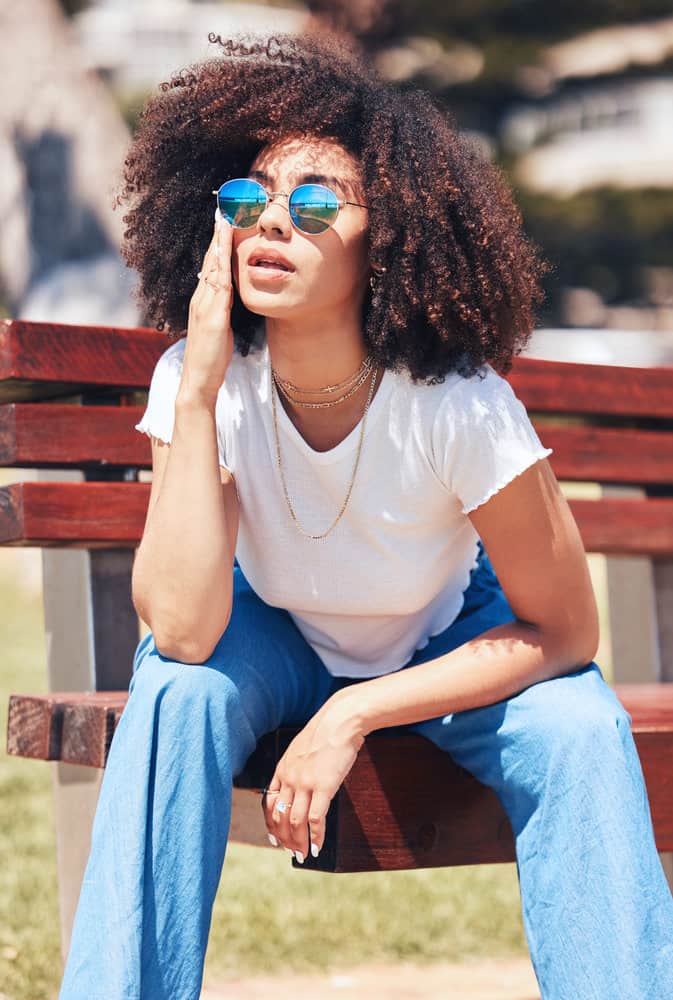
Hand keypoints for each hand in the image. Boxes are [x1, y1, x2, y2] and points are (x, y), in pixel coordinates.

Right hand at [179, 208, 235, 406]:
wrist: (199, 380)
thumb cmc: (211, 358)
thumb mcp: (219, 329)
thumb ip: (222, 311)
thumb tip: (229, 298)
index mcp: (203, 300)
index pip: (211, 265)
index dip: (218, 243)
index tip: (225, 222)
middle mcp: (201, 298)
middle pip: (210, 259)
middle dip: (217, 234)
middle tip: (224, 208)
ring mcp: (204, 306)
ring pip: (212, 267)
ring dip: (219, 243)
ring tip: (225, 219)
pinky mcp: (212, 316)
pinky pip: (218, 285)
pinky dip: (221, 265)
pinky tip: (226, 251)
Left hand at [262, 695, 365, 861]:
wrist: (340, 720)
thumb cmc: (326, 732)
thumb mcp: (302, 748)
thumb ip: (298, 767)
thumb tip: (302, 784)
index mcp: (283, 769)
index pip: (270, 803)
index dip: (272, 823)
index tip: (275, 837)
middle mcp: (290, 778)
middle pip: (280, 816)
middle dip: (284, 838)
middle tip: (291, 851)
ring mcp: (305, 783)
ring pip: (296, 822)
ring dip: (299, 842)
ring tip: (303, 855)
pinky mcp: (323, 786)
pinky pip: (316, 819)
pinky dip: (316, 836)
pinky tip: (318, 846)